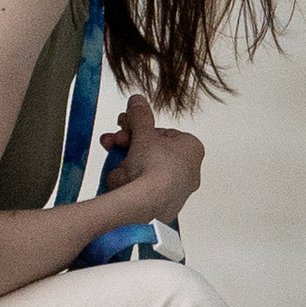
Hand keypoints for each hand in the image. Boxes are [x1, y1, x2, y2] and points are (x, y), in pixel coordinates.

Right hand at [102, 93, 203, 222]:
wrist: (148, 202)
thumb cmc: (155, 166)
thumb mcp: (143, 132)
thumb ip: (140, 116)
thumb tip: (137, 100)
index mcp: (192, 148)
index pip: (163, 133)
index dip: (141, 129)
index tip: (126, 126)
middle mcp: (189, 170)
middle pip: (152, 151)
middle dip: (129, 144)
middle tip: (114, 140)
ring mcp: (176, 190)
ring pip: (145, 169)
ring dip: (125, 161)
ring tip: (113, 159)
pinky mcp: (162, 206)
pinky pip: (142, 187)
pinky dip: (128, 181)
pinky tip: (118, 179)